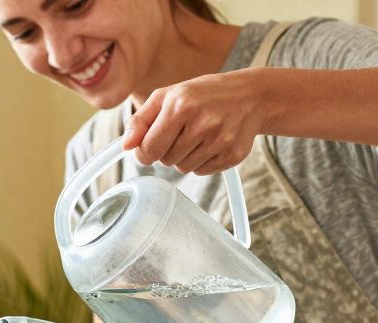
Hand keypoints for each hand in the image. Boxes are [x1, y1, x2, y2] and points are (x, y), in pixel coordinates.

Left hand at [121, 69, 268, 174]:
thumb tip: (125, 146)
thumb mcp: (168, 96)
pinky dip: (202, 161)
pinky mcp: (233, 155)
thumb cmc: (203, 95)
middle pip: (165, 161)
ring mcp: (220, 141)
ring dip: (185, 156)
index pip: (148, 149)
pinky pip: (202, 171)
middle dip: (167, 150)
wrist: (252, 96)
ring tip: (199, 135)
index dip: (144, 151)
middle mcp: (202, 123)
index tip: (149, 145)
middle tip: (182, 132)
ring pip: (183, 168)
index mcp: (181, 106)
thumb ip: (141, 120)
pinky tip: (212, 142)